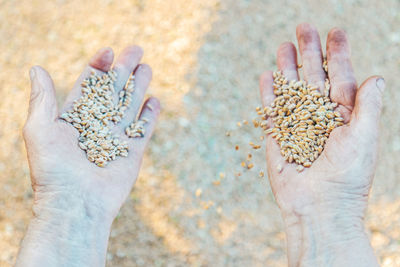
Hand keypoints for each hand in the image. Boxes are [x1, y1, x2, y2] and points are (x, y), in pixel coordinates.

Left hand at [17, 46, 159, 266]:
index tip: (108, 51)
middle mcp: (96, 126)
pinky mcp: (133, 153)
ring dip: (138, 86)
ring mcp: (116, 139)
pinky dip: (150, 115)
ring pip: (130, 106)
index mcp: (73, 118)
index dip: (98, 66)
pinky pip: (144, 129)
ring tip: (146, 67)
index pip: (88, 86)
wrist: (76, 204)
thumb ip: (42, 98)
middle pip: (113, 92)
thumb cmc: (53, 169)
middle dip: (124, 70)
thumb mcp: (39, 128)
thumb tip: (36, 68)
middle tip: (136, 50)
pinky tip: (154, 100)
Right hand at [260, 23, 382, 265]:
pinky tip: (267, 76)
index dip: (338, 54)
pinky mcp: (277, 138)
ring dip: (287, 68)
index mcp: (345, 115)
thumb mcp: (364, 137)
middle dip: (309, 52)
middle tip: (304, 27)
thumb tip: (376, 76)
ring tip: (283, 45)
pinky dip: (269, 94)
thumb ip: (368, 106)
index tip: (335, 31)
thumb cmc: (347, 175)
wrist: (319, 207)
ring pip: (291, 90)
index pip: (341, 77)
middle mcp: (321, 117)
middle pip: (314, 78)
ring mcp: (298, 126)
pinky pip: (272, 111)